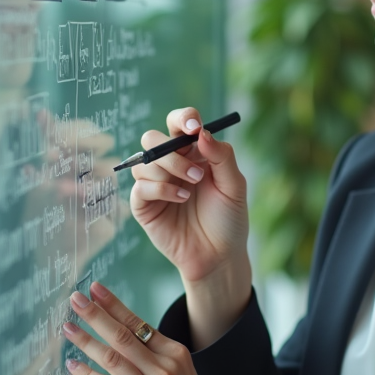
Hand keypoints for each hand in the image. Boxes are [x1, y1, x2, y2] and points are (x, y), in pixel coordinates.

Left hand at [62, 282, 222, 374]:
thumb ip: (155, 360)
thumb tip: (123, 343)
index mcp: (176, 355)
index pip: (139, 323)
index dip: (115, 305)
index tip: (96, 289)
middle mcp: (166, 368)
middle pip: (124, 334)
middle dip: (96, 314)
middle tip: (75, 299)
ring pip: (113, 357)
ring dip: (86, 340)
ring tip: (68, 328)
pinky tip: (73, 364)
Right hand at [130, 107, 249, 286]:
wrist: (219, 255)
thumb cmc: (228, 219)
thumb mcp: (234, 185)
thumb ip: (222, 156)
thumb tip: (203, 133)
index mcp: (193, 154)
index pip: (179, 123)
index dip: (183, 119)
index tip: (194, 128)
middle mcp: (171, 165)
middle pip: (153, 138)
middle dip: (172, 152)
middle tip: (196, 173)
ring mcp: (155, 184)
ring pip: (145, 161)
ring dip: (169, 171)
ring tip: (191, 192)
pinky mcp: (144, 205)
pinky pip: (140, 187)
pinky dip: (160, 189)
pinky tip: (181, 200)